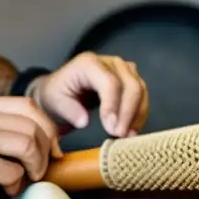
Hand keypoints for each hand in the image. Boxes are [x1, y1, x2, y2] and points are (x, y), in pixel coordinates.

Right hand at [0, 96, 61, 198]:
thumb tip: (33, 137)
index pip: (26, 105)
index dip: (46, 126)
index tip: (51, 146)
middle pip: (33, 125)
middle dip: (46, 150)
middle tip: (41, 168)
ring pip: (29, 144)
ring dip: (35, 166)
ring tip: (24, 178)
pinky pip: (14, 172)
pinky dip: (16, 184)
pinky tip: (4, 188)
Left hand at [30, 52, 148, 138]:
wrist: (61, 89)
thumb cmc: (57, 94)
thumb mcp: (55, 102)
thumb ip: (69, 110)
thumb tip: (84, 121)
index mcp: (89, 63)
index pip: (110, 83)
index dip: (113, 106)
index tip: (111, 129)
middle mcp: (110, 62)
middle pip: (130, 85)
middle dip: (128, 113)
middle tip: (119, 135)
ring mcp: (123, 69)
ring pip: (140, 90)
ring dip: (137, 115)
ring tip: (127, 136)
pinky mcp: (130, 78)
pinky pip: (142, 95)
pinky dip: (140, 114)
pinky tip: (132, 130)